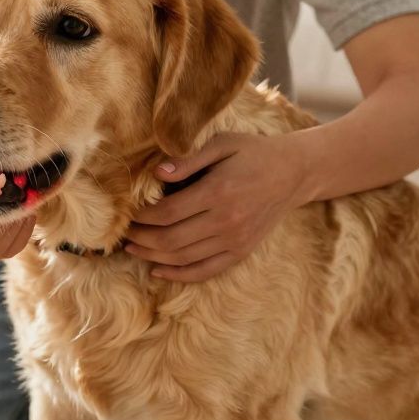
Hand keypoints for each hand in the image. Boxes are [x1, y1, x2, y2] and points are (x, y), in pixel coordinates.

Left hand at [125, 133, 311, 281]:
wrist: (294, 174)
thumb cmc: (253, 153)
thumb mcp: (222, 144)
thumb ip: (188, 159)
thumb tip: (157, 173)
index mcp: (218, 192)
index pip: (168, 212)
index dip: (142, 216)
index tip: (127, 213)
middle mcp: (226, 221)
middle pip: (171, 239)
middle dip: (141, 238)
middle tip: (124, 233)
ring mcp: (235, 240)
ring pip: (183, 258)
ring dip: (152, 256)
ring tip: (132, 249)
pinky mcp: (241, 252)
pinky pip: (205, 271)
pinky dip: (179, 275)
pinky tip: (158, 270)